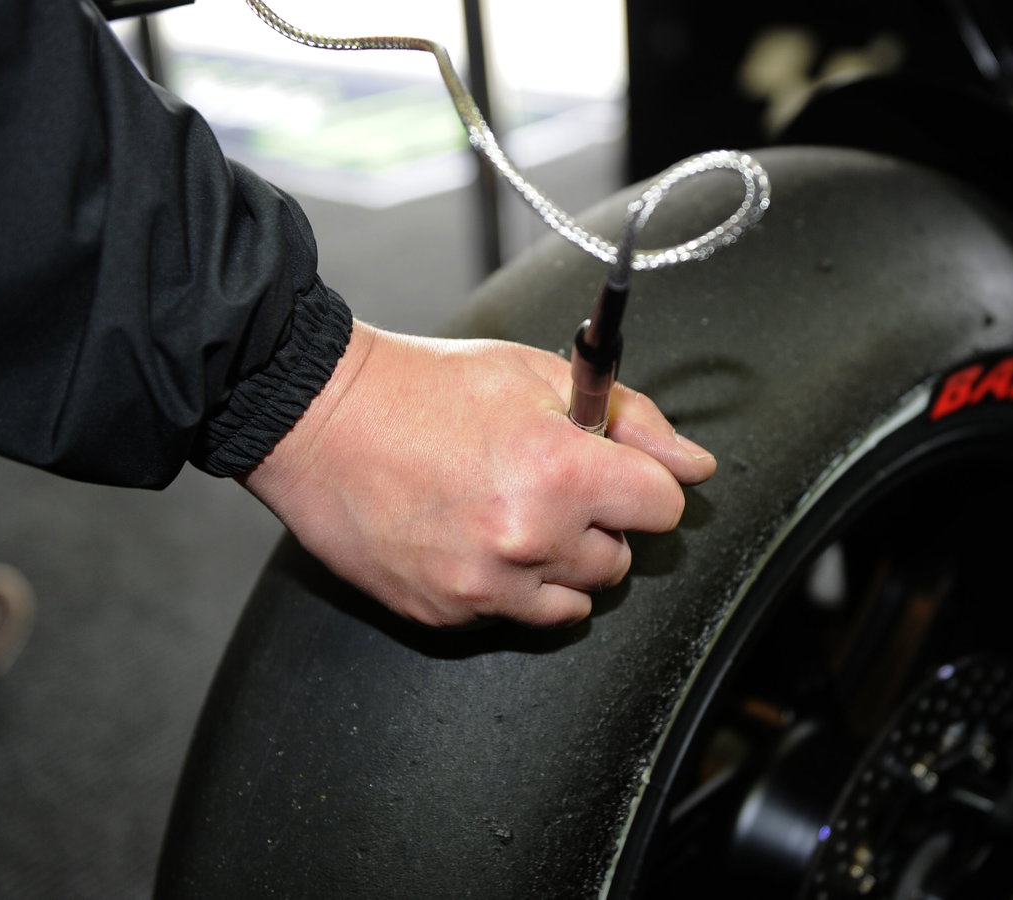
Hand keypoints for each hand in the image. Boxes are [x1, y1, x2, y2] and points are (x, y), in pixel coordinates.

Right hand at [242, 321, 715, 627]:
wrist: (319, 419)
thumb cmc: (424, 388)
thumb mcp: (536, 374)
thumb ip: (630, 418)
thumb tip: (693, 465)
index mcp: (561, 472)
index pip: (663, 507)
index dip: (641, 482)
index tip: (615, 471)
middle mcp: (530, 540)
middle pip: (619, 559)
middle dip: (598, 522)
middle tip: (548, 483)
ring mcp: (486, 586)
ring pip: (576, 601)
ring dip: (560, 564)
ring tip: (513, 515)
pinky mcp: (447, 613)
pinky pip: (514, 617)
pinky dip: (508, 587)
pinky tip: (473, 538)